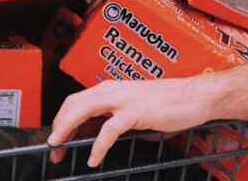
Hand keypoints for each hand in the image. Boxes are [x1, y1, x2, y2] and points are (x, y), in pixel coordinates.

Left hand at [47, 78, 211, 167]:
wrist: (195, 96)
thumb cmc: (169, 103)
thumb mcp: (135, 112)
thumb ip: (116, 121)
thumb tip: (99, 138)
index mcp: (111, 89)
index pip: (76, 102)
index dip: (62, 121)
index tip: (57, 141)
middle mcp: (113, 90)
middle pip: (74, 104)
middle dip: (59, 126)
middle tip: (53, 148)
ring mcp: (124, 99)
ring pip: (84, 110)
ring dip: (68, 130)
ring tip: (61, 148)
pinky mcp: (136, 111)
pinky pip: (110, 129)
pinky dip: (98, 145)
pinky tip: (93, 158)